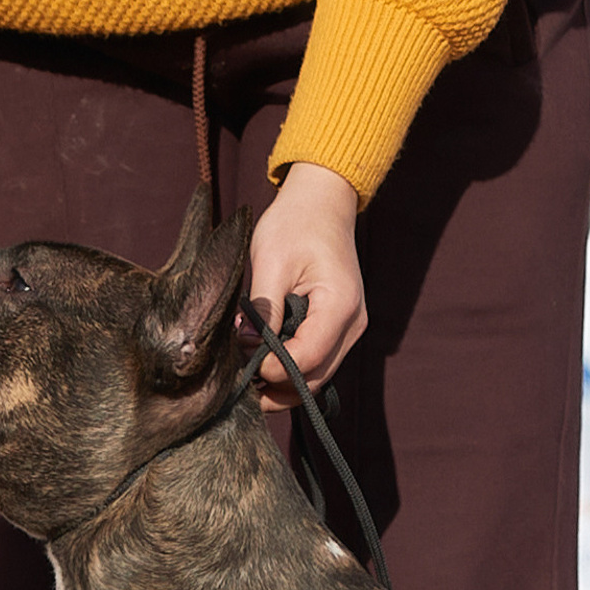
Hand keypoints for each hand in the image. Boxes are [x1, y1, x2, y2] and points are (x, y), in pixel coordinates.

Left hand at [245, 162, 366, 405]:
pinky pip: (318, 361)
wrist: (322, 203)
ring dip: (282, 382)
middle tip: (236, 380)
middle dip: (275, 387)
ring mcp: (350, 328)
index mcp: (339, 305)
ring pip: (317, 376)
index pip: (305, 360)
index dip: (269, 369)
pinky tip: (263, 360)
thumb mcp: (271, 260)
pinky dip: (291, 368)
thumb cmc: (295, 224)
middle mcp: (353, 324)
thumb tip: (246, 348)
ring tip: (246, 371)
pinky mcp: (340, 328)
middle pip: (314, 378)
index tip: (240, 356)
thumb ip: (262, 308)